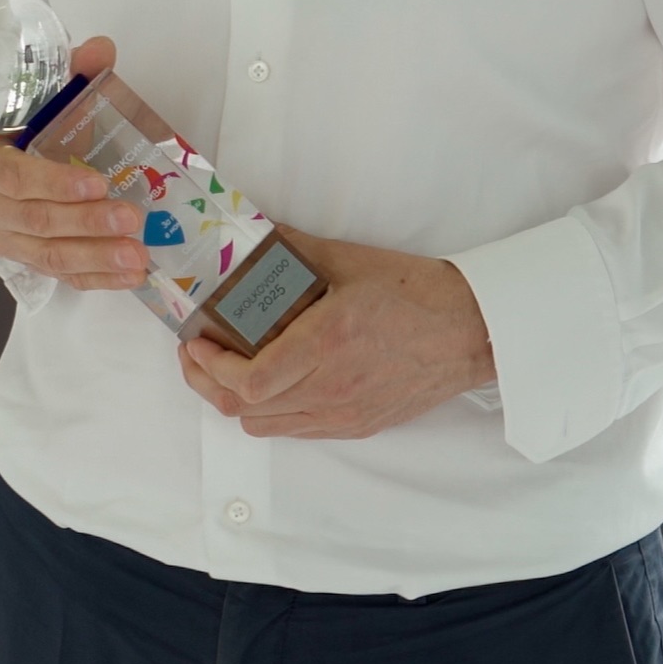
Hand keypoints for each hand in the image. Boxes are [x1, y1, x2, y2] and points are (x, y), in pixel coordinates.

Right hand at [0, 36, 148, 290]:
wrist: (11, 146)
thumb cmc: (28, 118)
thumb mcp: (47, 90)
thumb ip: (73, 69)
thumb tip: (101, 49)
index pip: (13, 178)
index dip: (54, 184)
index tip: (97, 185)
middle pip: (35, 221)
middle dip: (86, 224)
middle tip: (132, 219)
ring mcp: (2, 236)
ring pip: (47, 255)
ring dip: (95, 257)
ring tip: (137, 256)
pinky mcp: (24, 258)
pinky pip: (59, 275)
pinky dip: (95, 277)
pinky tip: (128, 275)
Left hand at [178, 227, 495, 437]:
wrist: (468, 330)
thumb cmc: (414, 291)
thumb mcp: (348, 260)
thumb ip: (294, 249)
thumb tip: (251, 233)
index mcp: (327, 343)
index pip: (250, 381)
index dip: (210, 369)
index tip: (194, 343)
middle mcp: (331, 387)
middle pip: (247, 411)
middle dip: (208, 385)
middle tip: (197, 357)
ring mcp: (344, 413)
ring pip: (267, 427)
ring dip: (238, 401)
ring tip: (228, 369)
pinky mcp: (358, 424)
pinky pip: (298, 430)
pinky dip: (272, 411)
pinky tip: (273, 382)